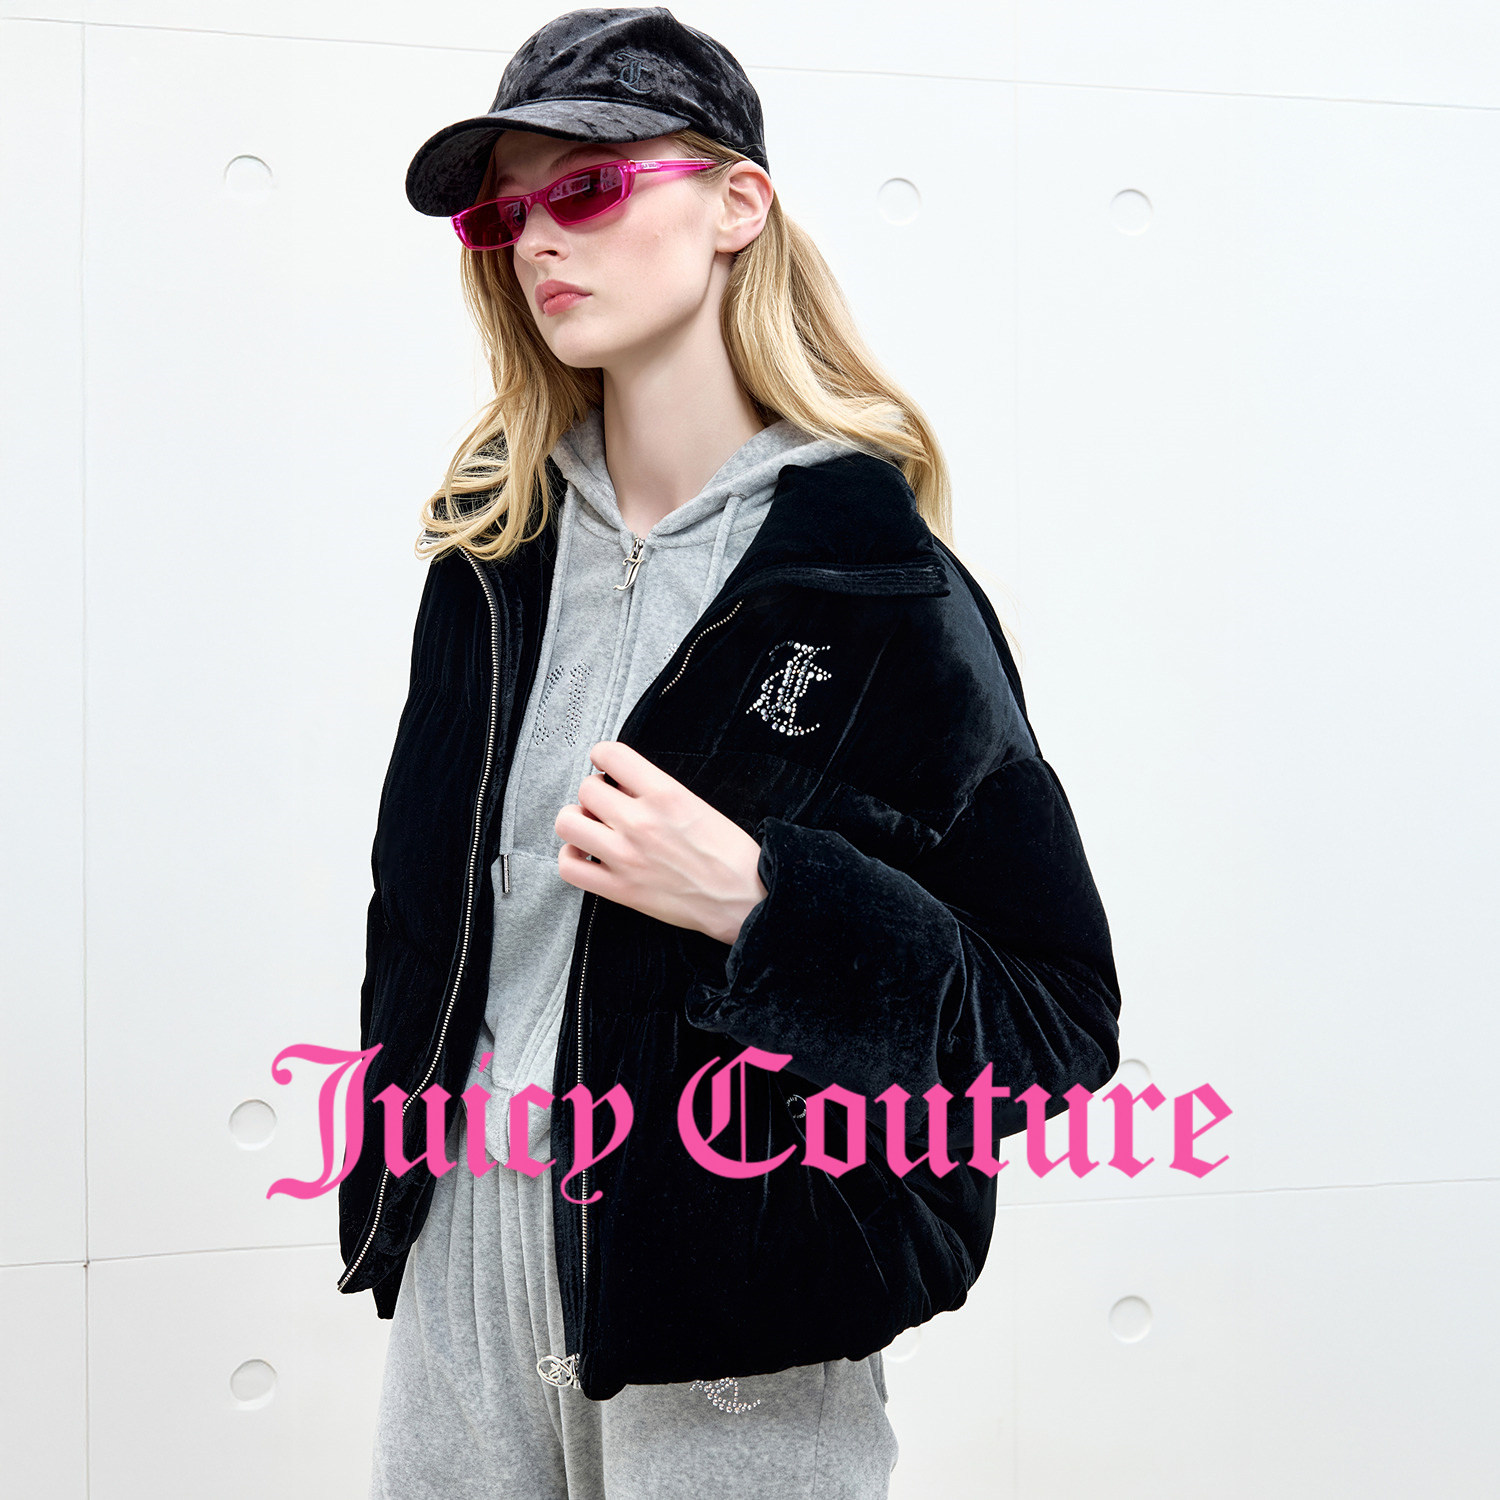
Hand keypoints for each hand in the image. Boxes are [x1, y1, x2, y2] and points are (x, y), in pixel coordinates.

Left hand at [554, 740, 767, 946]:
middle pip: (585, 788)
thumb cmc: (730, 854)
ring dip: (577, 820)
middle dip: (594, 792)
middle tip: (608, 803)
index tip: (607, 767)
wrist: (744, 900)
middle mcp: (640, 822)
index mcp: (665, 794)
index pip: (610, 754)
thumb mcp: (697, 804)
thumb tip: (623, 784)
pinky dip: (571, 857)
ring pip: (567, 823)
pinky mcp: (619, 889)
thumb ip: (657, 791)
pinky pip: (569, 867)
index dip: (603, 756)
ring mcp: (625, 857)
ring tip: (593, 826)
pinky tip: (586, 854)